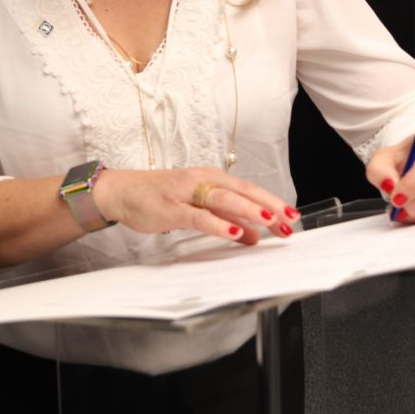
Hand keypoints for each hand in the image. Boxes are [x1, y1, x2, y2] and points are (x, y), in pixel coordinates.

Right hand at [93, 166, 299, 244]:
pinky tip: (234, 232)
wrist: (123, 191)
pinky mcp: (173, 208)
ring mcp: (187, 193)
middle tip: (290, 219)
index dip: (272, 202)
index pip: (249, 190)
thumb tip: (254, 235)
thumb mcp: (199, 208)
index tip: (291, 217)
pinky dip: (218, 224)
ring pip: (224, 199)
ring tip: (270, 220)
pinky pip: (199, 216)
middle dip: (269, 206)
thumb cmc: (161, 198)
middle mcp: (203, 180)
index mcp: (212, 178)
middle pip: (243, 191)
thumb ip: (227, 219)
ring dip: (249, 209)